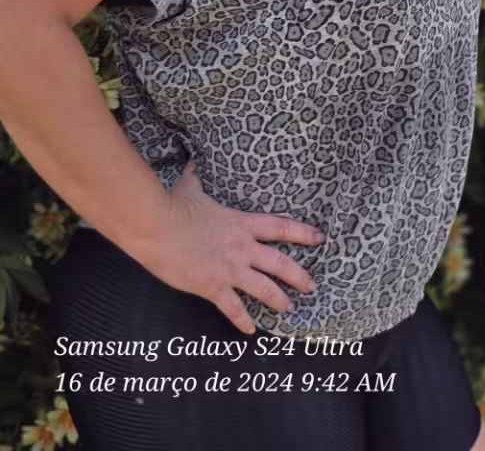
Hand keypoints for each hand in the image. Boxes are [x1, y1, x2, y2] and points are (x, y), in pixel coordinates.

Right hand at [140, 158, 322, 335]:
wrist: (155, 228)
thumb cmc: (173, 207)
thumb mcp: (191, 187)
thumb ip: (196, 177)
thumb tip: (193, 161)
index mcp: (241, 223)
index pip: (280, 227)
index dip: (302, 233)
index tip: (319, 238)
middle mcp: (242, 248)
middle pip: (280, 263)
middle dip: (299, 276)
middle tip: (312, 286)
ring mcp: (229, 269)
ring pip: (264, 289)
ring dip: (279, 300)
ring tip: (289, 309)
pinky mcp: (212, 287)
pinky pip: (233, 309)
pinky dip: (243, 321)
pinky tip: (251, 331)